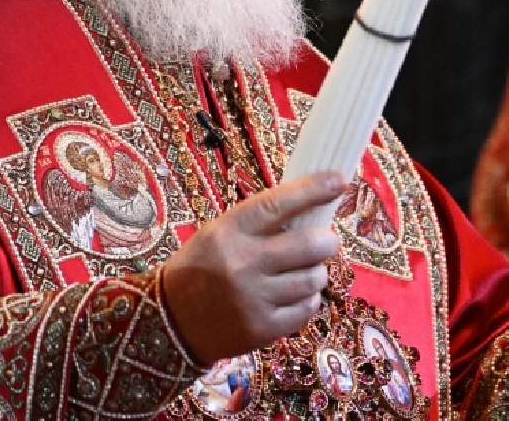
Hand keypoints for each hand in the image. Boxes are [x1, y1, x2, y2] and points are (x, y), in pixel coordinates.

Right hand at [161, 171, 347, 362]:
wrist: (170, 323)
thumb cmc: (200, 269)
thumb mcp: (218, 234)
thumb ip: (260, 223)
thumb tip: (312, 207)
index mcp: (227, 232)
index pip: (278, 203)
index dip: (314, 190)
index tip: (338, 181)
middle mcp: (241, 264)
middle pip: (311, 245)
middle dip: (327, 241)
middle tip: (325, 241)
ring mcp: (253, 299)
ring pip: (315, 278)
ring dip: (316, 273)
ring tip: (303, 273)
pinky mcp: (262, 328)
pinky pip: (308, 308)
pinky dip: (307, 300)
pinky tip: (293, 296)